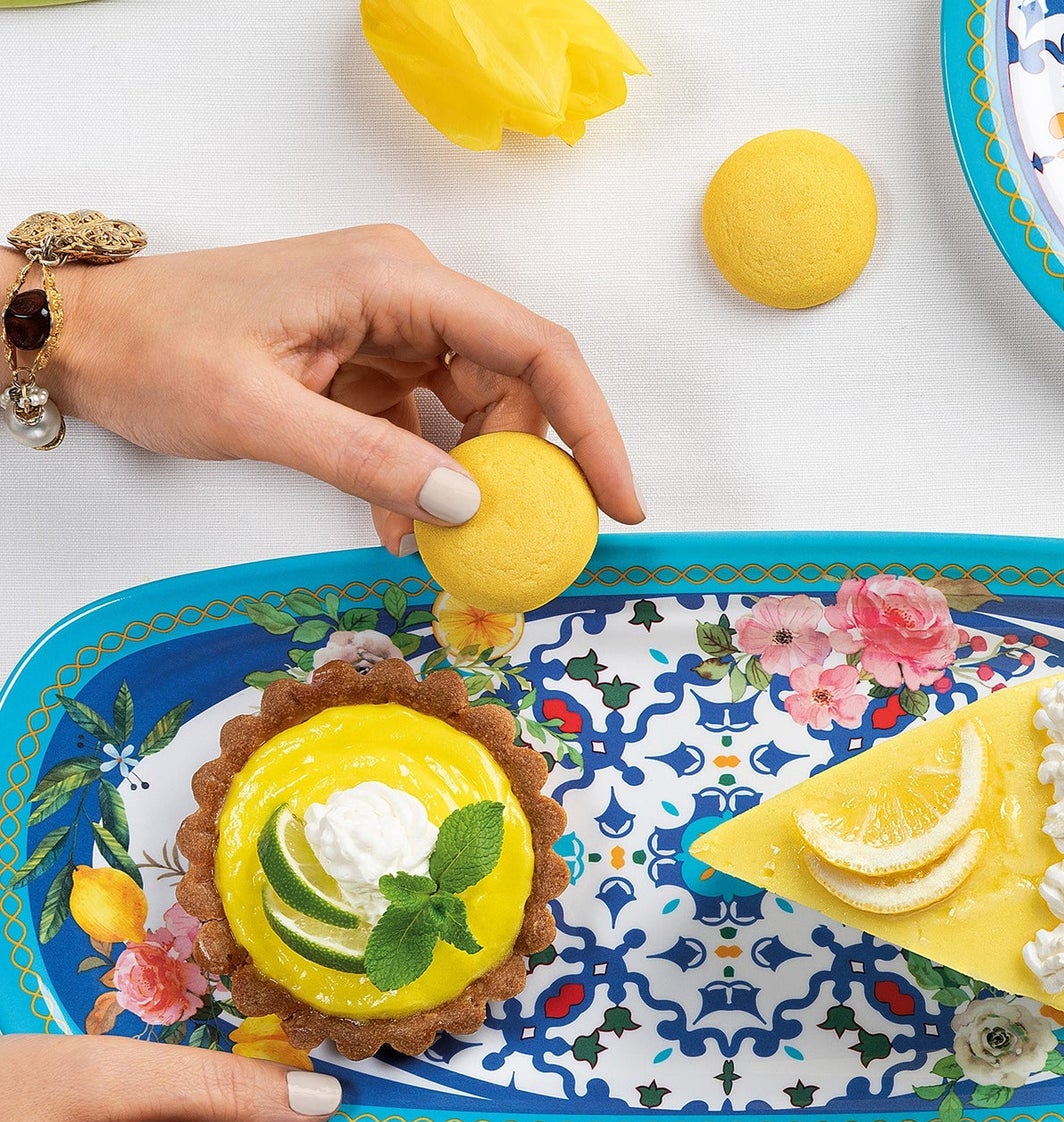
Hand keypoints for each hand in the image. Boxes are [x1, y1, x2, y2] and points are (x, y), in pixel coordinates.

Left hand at [8, 224, 642, 551]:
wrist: (87, 337)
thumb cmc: (158, 353)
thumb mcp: (262, 415)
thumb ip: (369, 463)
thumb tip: (471, 506)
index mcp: (395, 279)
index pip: (534, 347)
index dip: (592, 427)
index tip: (621, 502)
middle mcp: (406, 292)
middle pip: (515, 382)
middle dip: (531, 466)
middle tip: (534, 542)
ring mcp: (389, 326)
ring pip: (475, 409)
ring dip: (473, 481)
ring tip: (457, 546)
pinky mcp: (367, 361)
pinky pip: (425, 426)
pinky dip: (425, 479)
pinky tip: (405, 531)